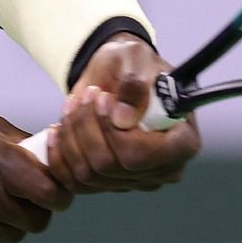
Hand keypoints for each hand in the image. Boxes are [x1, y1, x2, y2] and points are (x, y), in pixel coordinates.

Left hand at [45, 33, 201, 193]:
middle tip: (88, 95)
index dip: (113, 132)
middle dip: (87, 127)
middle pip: (109, 166)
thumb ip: (134, 84)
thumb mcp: (136, 58)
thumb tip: (124, 118)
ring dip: (71, 135)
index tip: (104, 99)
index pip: (141, 156)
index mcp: (182, 142)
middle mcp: (163, 169)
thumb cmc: (134, 65)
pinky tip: (59, 128)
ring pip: (87, 174)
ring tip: (74, 104)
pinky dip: (58, 155)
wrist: (116, 74)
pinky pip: (73, 182)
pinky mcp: (109, 184)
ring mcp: (135, 180)